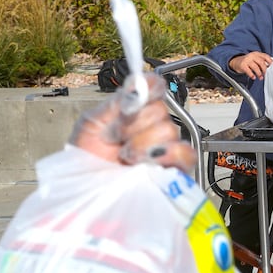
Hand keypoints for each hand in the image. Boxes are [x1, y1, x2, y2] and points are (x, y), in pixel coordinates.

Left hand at [69, 73, 196, 173]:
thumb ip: (116, 103)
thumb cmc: (87, 158)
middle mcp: (154, 126)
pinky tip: (146, 162)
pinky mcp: (177, 170)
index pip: (156, 87)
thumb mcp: (92, 122)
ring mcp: (167, 148)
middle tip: (117, 141)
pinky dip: (168, 154)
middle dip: (133, 125)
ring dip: (143, 144)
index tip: (128, 105)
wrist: (86, 189)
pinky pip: (186, 153)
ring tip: (126, 158)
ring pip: (169, 130)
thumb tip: (137, 83)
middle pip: (160, 110)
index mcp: (136, 111)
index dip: (148, 89)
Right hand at [229, 51, 272, 80]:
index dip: (270, 61)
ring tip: (260, 78)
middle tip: (266, 74)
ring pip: (255, 67)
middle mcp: (252, 56)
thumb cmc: (248, 62)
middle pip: (261, 62)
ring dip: (259, 73)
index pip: (265, 56)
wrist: (236, 62)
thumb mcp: (255, 60)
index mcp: (257, 54)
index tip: (272, 67)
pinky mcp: (242, 65)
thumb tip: (270, 68)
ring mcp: (247, 60)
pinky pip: (248, 71)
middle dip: (265, 69)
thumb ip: (262, 62)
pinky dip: (252, 75)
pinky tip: (253, 77)